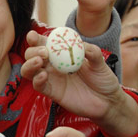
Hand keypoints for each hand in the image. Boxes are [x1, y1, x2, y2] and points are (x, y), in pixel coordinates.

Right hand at [22, 33, 137, 136]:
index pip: (44, 43)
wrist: (108, 101)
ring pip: (29, 70)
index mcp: (61, 53)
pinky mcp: (52, 92)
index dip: (35, 39)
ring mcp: (51, 79)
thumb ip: (91, 52)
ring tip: (39, 61)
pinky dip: (37, 80)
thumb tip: (81, 44)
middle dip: (33, 51)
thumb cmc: (103, 79)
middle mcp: (52, 65)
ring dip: (29, 64)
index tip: (33, 35)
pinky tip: (43, 75)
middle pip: (32, 55)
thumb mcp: (100, 62)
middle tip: (44, 53)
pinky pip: (38, 86)